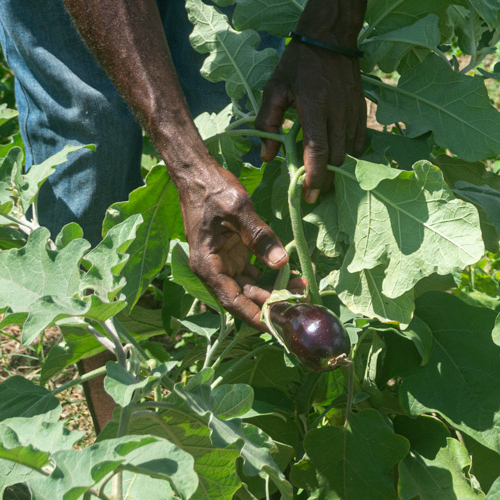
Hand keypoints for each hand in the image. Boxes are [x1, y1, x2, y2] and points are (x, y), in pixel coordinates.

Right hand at [174, 160, 286, 329]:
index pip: (231, 301)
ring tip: (300, 286)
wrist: (198, 174)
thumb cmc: (214, 191)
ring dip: (271, 288)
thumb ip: (259, 237)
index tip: (275, 325)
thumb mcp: (238, 210)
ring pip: (248, 285)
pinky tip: (288, 273)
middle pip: (242, 296)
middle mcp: (213, 269)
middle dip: (270, 301)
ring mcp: (222, 261)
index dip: (253, 315)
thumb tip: (281, 262)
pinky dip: (267, 274)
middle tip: (299, 301)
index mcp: (207, 265)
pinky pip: (250, 271)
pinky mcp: (231, 252)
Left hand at [257, 39, 368, 200]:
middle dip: (325, 180)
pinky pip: (360, 141)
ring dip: (336, 168)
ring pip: (349, 152)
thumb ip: (269, 122)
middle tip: (311, 192)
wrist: (329, 38)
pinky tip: (336, 155)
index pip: (318, 151)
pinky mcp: (361, 109)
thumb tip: (268, 156)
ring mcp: (353, 111)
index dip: (314, 177)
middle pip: (336, 158)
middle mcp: (338, 112)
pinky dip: (349, 153)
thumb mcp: (275, 88)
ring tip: (322, 177)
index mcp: (314, 107)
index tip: (308, 196)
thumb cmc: (297, 62)